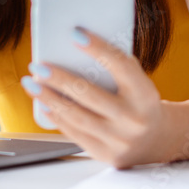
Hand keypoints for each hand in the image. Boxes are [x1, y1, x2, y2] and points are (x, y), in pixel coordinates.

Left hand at [20, 27, 173, 168]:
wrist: (157, 140)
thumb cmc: (139, 101)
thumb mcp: (137, 81)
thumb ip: (114, 66)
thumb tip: (74, 46)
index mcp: (145, 93)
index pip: (120, 66)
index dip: (98, 48)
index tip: (75, 34)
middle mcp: (134, 119)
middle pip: (90, 94)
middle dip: (59, 79)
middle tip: (38, 66)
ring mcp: (120, 140)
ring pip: (77, 117)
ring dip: (49, 98)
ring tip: (32, 83)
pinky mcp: (107, 154)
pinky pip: (76, 134)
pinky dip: (57, 117)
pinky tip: (44, 104)